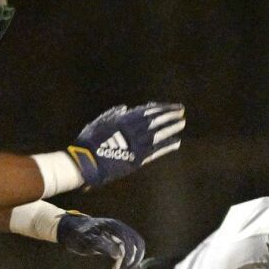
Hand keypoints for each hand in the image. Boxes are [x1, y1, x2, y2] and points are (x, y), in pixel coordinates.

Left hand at [56, 213, 145, 268]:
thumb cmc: (77, 235)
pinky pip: (129, 251)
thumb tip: (118, 254)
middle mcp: (120, 228)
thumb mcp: (86, 241)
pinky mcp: (119, 240)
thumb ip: (102, 245)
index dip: (128, 258)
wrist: (70, 229)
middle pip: (138, 245)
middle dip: (133, 262)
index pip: (130, 242)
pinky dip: (126, 261)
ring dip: (132, 263)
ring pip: (136, 248)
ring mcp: (121, 234)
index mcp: (114, 227)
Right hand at [68, 102, 185, 187]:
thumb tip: (125, 108)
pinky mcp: (137, 159)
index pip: (146, 111)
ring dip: (171, 127)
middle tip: (181, 111)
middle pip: (155, 120)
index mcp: (123, 120)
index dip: (159, 108)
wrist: (86, 162)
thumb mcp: (98, 123)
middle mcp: (132, 130)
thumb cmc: (88, 141)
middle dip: (169, 114)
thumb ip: (112, 115)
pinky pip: (156, 151)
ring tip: (182, 123)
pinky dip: (167, 146)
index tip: (169, 106)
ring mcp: (136, 145)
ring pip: (159, 133)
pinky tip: (177, 142)